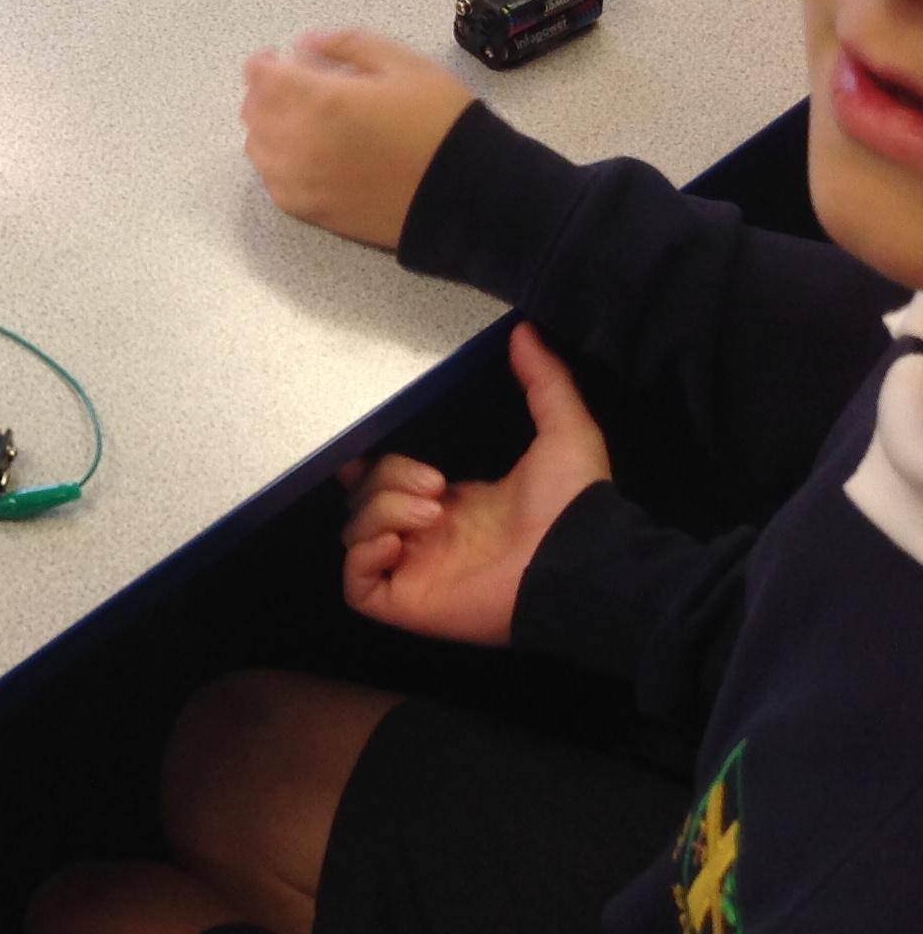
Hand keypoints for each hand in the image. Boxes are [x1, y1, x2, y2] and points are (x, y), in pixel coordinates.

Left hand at [241, 29, 475, 250]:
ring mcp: (301, 180)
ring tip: (295, 119)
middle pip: (254, 111)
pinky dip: (276, 164)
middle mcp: (299, 141)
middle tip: (289, 85)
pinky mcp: (311, 210)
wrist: (468, 193)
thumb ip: (349, 45)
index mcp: (320, 100)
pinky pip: (272, 184)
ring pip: (257, 149)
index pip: (262, 77)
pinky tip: (300, 156)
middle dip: (264, 92)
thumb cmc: (439, 122)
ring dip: (266, 127)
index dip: (263, 63)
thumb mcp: (404, 63)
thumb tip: (305, 44)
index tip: (276, 58)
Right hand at [339, 324, 610, 645]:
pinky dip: (366, 555)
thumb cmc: (573, 506)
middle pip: (363, 501)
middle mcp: (429, 538)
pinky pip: (358, 584)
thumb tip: (526, 331)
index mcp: (455, 506)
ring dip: (380, 512)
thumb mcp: (562, 430)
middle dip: (385, 482)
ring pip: (355, 535)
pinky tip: (401, 541)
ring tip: (431, 513)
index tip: (375, 449)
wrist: (578, 561)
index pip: (387, 484)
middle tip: (436, 487)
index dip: (373, 466)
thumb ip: (544, 380)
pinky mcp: (407, 603)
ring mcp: (415, 572)